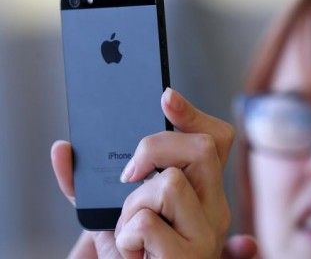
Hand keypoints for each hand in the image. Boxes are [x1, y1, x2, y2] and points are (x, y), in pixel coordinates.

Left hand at [51, 88, 256, 257]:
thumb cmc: (129, 247)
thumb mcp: (109, 208)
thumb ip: (86, 180)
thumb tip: (61, 149)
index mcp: (204, 190)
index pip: (218, 140)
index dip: (194, 115)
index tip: (166, 97)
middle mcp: (215, 207)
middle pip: (202, 148)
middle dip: (155, 148)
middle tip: (130, 174)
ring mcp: (207, 233)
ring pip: (171, 182)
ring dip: (135, 203)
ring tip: (132, 227)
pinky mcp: (190, 257)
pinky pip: (148, 222)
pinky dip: (127, 234)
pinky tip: (133, 249)